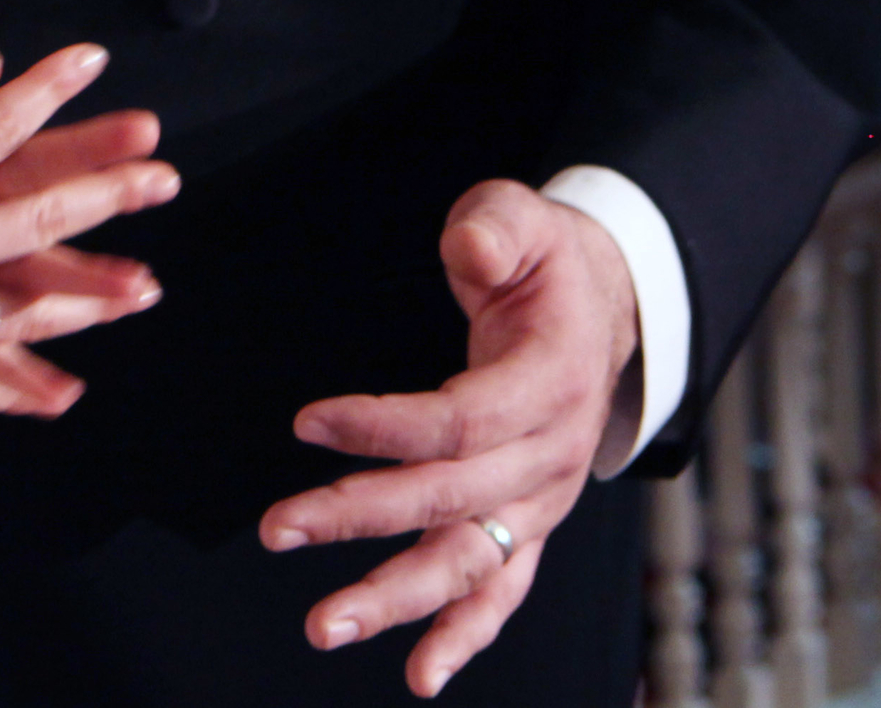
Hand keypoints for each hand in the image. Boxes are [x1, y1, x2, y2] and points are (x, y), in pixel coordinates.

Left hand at [258, 181, 638, 697]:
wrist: (602, 308)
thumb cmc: (544, 262)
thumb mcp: (524, 218)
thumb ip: (496, 228)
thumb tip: (473, 250)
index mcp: (550, 383)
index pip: (460, 420)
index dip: (382, 424)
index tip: (306, 420)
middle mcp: (552, 455)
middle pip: (449, 498)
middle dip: (359, 518)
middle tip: (277, 529)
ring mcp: (543, 499)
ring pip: (469, 561)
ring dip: (397, 600)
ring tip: (325, 626)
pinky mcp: (529, 523)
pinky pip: (500, 589)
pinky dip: (463, 635)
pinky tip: (419, 676)